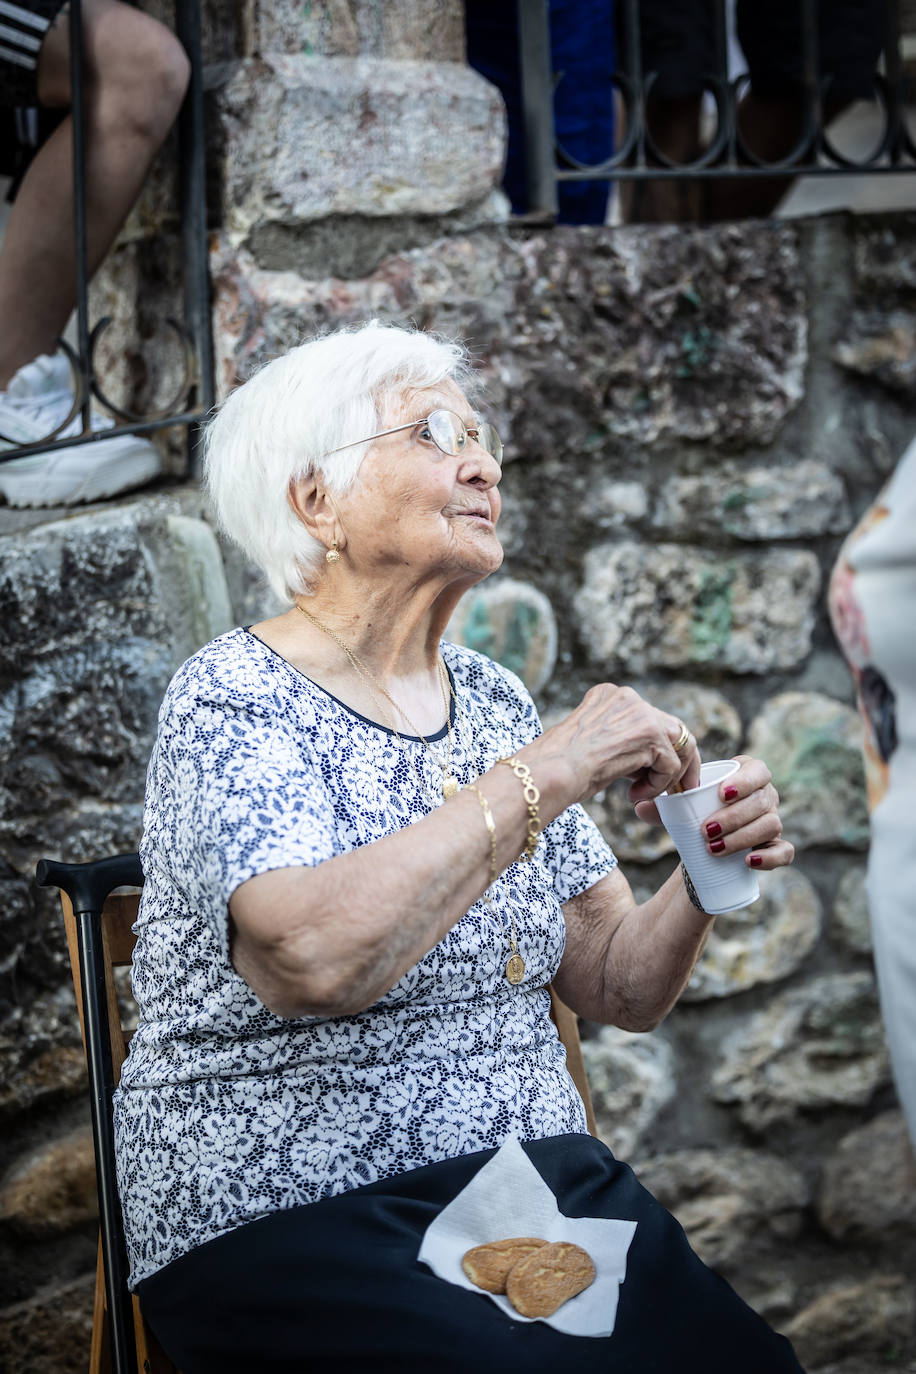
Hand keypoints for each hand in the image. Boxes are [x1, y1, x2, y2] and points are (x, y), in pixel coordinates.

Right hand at [528, 683, 701, 804]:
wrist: (550, 771)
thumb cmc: (560, 766)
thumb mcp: (592, 743)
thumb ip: (619, 741)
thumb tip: (643, 761)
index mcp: (609, 695)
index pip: (648, 718)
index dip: (656, 749)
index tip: (653, 772)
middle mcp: (628, 697)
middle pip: (671, 727)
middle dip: (676, 760)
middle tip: (676, 787)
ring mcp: (641, 712)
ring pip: (678, 744)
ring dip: (669, 775)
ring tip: (648, 793)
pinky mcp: (650, 734)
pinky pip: (670, 764)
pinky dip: (657, 785)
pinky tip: (634, 794)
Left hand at [634, 754, 794, 870]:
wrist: (705, 840)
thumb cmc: (694, 812)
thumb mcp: (678, 806)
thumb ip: (660, 805)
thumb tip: (639, 806)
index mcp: (748, 775)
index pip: (758, 770)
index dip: (745, 780)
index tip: (721, 793)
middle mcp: (766, 795)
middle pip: (763, 801)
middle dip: (734, 816)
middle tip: (705, 831)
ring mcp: (774, 821)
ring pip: (772, 825)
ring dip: (743, 837)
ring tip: (714, 848)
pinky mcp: (776, 846)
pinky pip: (785, 851)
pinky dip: (770, 857)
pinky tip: (748, 861)